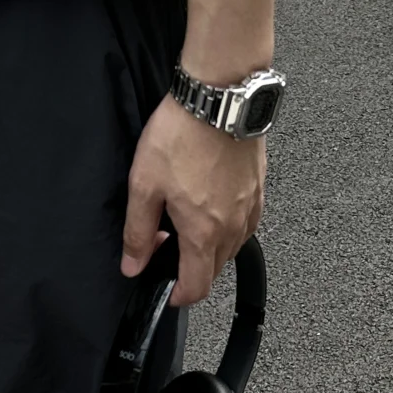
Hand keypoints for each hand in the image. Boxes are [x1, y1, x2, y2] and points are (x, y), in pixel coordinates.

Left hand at [120, 92, 265, 305]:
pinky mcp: (260, 187)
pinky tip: (209, 206)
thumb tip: (133, 266)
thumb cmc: (181, 136)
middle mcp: (234, 226)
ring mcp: (251, 206)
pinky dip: (227, 227)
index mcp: (204, 233)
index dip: (179, 296)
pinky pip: (246, 223)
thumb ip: (138, 232)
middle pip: (215, 269)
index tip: (166, 290)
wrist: (220, 97)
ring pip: (232, 247)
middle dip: (191, 269)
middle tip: (164, 246)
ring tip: (184, 223)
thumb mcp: (143, 186)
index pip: (197, 286)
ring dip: (209, 248)